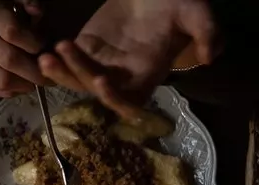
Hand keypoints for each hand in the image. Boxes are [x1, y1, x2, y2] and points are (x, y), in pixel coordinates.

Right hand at [0, 1, 45, 96]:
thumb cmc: (2, 19)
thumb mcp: (16, 6)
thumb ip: (29, 5)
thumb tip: (37, 12)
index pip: (12, 31)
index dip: (34, 44)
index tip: (47, 51)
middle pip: (8, 59)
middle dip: (34, 71)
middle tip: (49, 75)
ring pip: (2, 80)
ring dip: (25, 84)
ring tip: (36, 82)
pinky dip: (14, 90)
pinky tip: (22, 84)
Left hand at [39, 0, 217, 116]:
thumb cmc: (180, 1)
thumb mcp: (198, 14)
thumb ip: (208, 34)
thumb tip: (211, 56)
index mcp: (149, 74)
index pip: (131, 100)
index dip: (115, 99)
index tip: (102, 81)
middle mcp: (124, 76)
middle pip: (97, 90)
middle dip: (78, 77)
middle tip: (61, 57)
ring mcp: (103, 63)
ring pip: (78, 80)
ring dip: (62, 73)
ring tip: (48, 57)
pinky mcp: (86, 48)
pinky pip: (69, 63)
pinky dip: (57, 62)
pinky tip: (47, 53)